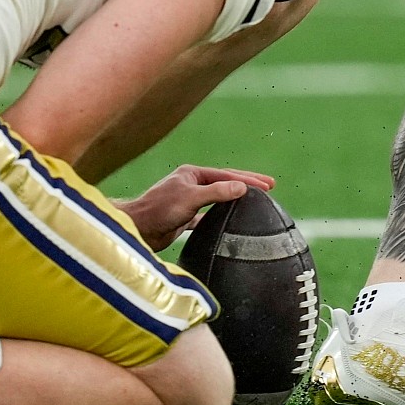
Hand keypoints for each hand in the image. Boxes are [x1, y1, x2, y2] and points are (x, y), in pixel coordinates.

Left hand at [120, 164, 277, 251]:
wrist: (135, 230)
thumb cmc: (158, 210)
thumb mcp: (191, 198)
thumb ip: (216, 193)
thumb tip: (242, 188)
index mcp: (192, 174)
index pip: (227, 175)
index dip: (248, 179)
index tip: (268, 184)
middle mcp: (190, 185)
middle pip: (224, 183)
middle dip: (246, 185)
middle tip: (270, 187)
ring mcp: (187, 201)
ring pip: (217, 199)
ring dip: (235, 200)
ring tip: (254, 202)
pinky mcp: (182, 218)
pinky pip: (207, 216)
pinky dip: (219, 218)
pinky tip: (229, 223)